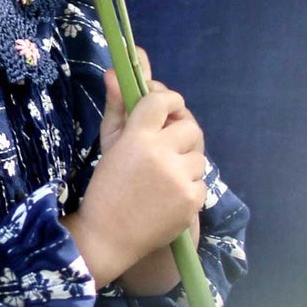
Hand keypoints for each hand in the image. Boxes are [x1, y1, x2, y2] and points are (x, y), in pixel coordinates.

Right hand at [66, 58, 207, 286]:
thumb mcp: (108, 144)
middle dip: (180, 132)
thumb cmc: (105, 186)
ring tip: (163, 175)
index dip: (167, 100)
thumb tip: (115, 70)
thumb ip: (117, 106)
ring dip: (185, 162)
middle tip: (165, 145)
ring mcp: (179, 178)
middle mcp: (161, 153)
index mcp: (137, 136)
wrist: (108, 236)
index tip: (163, 108)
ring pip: (199, 156)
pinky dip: (188, 186)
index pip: (164, 99)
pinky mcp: (192, 201)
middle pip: (190, 126)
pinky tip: (168, 196)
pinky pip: (201, 182)